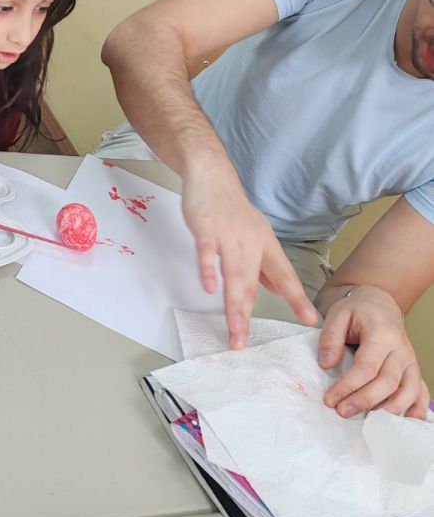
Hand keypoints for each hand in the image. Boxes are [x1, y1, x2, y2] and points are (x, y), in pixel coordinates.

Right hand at [182, 159, 316, 348]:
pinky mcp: (206, 228)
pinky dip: (208, 271)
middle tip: (243, 341)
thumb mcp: (256, 235)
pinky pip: (208, 253)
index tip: (310, 321)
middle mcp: (251, 242)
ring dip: (233, 303)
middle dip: (248, 315)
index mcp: (266, 245)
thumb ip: (264, 264)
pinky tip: (209, 289)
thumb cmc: (232, 209)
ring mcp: (228, 235)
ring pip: (233, 274)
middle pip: (252, 283)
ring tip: (233, 328)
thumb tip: (277, 289)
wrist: (212, 176)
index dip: (297, 299)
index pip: (285, 276)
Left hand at [320, 285, 429, 418]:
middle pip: (388, 382)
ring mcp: (410, 361)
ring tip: (368, 420)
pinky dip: (416, 409)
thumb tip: (326, 364)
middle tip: (342, 412)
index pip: (367, 367)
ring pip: (409, 390)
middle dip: (364, 401)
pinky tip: (404, 422)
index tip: (330, 399)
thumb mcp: (337, 314)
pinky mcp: (413, 370)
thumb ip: (330, 338)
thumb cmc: (357, 310)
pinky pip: (420, 391)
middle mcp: (401, 350)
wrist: (379, 304)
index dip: (348, 386)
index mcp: (382, 334)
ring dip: (389, 409)